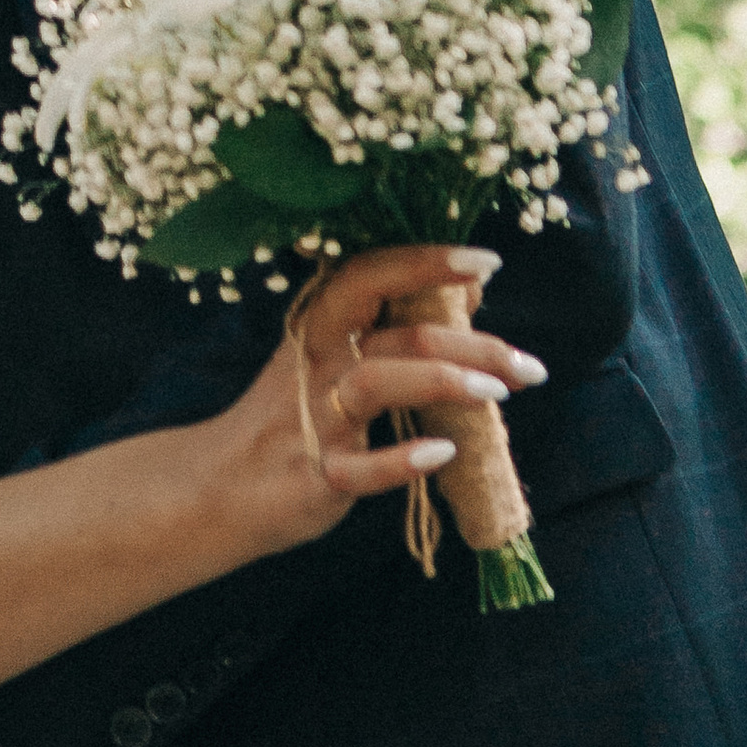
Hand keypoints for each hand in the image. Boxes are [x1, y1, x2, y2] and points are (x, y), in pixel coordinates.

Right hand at [195, 243, 548, 559]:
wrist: (217, 486)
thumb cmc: (289, 416)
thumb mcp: (327, 360)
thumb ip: (385, 328)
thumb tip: (465, 295)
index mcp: (320, 324)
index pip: (375, 274)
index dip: (431, 262)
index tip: (488, 260)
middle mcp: (317, 361)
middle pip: (397, 331)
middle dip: (470, 340)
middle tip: (529, 365)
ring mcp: (314, 418)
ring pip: (380, 382)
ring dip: (445, 382)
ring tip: (498, 395)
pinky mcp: (316, 475)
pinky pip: (360, 467)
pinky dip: (403, 459)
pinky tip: (441, 454)